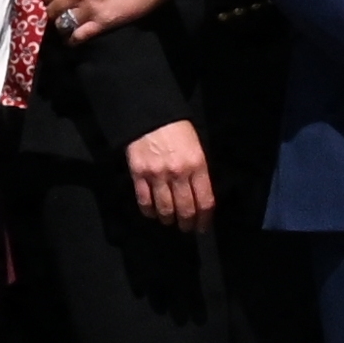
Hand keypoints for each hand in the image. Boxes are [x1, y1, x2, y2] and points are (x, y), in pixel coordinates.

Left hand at [43, 0, 168, 46]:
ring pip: (62, 23)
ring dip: (61, 25)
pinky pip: (80, 36)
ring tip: (65, 24)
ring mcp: (90, 9)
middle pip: (52, 9)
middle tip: (57, 12)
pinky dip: (73, 39)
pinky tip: (73, 39)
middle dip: (52, 11)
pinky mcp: (104, 23)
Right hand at [115, 115, 214, 236]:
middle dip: (187, 224)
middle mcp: (178, 172)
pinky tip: (153, 213)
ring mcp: (157, 174)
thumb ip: (199, 172)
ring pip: (165, 209)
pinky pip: (144, 201)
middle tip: (186, 228)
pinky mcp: (138, 174)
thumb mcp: (197, 148)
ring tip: (169, 221)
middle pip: (185, 209)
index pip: (205, 201)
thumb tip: (200, 199)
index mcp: (197, 165)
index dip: (205, 219)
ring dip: (168, 220)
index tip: (202, 227)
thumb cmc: (177, 131)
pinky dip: (149, 211)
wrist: (150, 115)